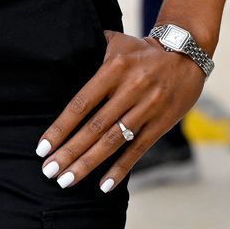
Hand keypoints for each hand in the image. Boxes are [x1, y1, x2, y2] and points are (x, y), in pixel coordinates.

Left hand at [36, 31, 207, 191]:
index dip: (61, 128)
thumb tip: (60, 55)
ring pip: (112, 142)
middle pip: (94, 127)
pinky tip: (103, 186)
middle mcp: (130, 89)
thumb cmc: (142, 51)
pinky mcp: (161, 124)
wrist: (187, 55)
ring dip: (88, 164)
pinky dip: (120, 169)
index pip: (81, 104)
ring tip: (67, 181)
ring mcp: (147, 108)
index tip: (42, 148)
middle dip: (69, 152)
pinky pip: (138, 150)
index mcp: (114, 69)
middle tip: (49, 171)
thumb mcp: (116, 42)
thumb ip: (90, 50)